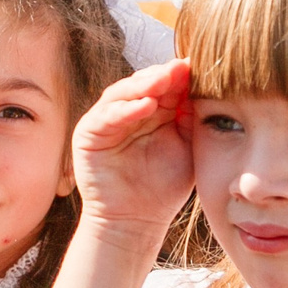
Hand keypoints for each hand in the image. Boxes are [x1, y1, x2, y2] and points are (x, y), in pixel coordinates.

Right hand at [72, 58, 196, 244]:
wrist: (138, 221)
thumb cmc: (164, 187)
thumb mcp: (184, 145)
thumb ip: (188, 116)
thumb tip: (198, 82)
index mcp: (152, 112)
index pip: (164, 85)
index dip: (179, 76)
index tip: (198, 66)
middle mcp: (127, 112)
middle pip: (143, 83)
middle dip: (162, 75)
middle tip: (181, 67)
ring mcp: (106, 121)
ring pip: (122, 93)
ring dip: (144, 85)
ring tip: (165, 80)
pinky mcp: (88, 134)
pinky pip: (106, 116)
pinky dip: (125, 109)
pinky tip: (146, 105)